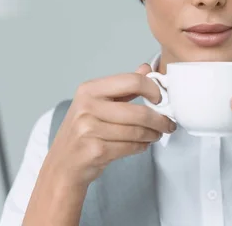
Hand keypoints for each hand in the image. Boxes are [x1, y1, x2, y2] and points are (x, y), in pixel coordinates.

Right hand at [49, 64, 176, 185]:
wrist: (63, 164)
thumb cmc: (83, 131)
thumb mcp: (97, 103)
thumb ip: (123, 86)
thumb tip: (146, 68)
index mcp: (89, 89)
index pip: (131, 81)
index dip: (152, 89)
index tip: (160, 99)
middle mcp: (87, 107)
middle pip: (138, 111)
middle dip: (159, 120)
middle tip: (168, 124)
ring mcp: (89, 129)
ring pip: (137, 131)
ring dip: (152, 135)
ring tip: (156, 134)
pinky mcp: (95, 150)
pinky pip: (131, 147)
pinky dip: (142, 146)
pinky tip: (142, 144)